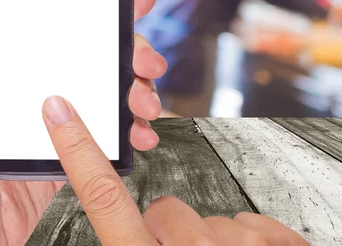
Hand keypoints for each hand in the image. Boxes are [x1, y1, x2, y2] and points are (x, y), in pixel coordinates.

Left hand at [0, 0, 166, 245]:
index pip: (49, 28)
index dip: (92, 10)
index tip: (128, 2)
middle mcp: (26, 93)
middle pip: (88, 60)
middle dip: (129, 56)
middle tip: (149, 64)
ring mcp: (47, 125)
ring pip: (102, 95)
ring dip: (135, 93)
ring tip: (148, 107)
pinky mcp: (62, 156)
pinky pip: (103, 135)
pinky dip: (127, 132)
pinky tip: (140, 136)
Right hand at [43, 95, 309, 245]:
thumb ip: (135, 244)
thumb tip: (135, 230)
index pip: (103, 199)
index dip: (77, 150)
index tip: (59, 109)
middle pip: (165, 212)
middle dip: (169, 237)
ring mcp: (241, 244)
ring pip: (211, 221)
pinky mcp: (282, 240)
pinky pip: (249, 221)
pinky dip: (249, 244)